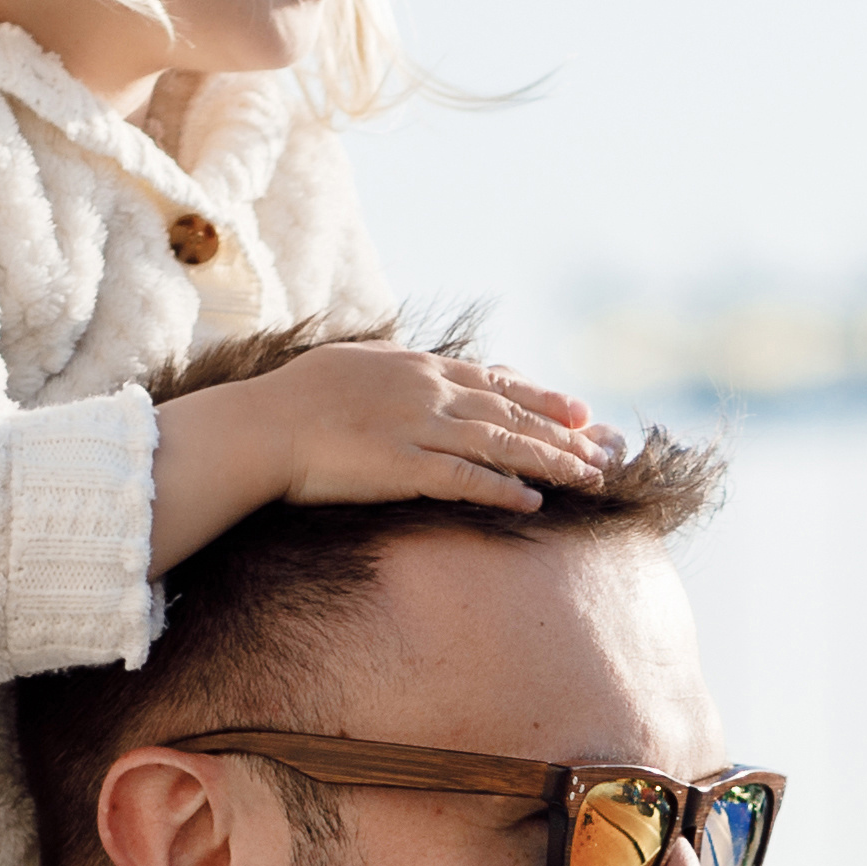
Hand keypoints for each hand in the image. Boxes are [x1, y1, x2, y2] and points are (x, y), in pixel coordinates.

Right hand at [236, 343, 610, 518]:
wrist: (258, 426)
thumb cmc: (296, 398)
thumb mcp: (354, 363)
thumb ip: (396, 365)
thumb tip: (417, 366)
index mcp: (419, 366)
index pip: (498, 381)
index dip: (544, 397)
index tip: (582, 412)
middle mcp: (428, 391)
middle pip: (513, 413)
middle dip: (566, 434)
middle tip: (608, 451)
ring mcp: (417, 427)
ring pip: (502, 444)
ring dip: (551, 462)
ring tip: (591, 479)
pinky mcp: (401, 466)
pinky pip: (464, 479)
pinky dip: (502, 489)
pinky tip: (534, 502)